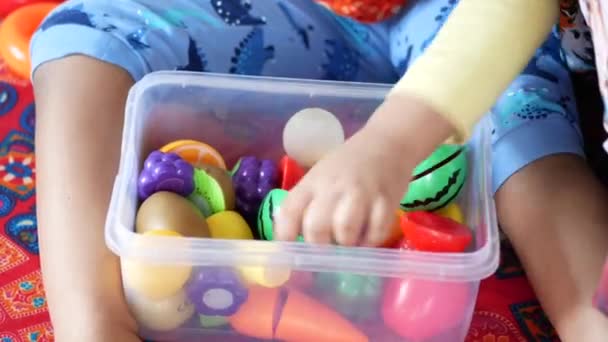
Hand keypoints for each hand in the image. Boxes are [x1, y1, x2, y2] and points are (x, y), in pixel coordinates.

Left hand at [274, 95, 454, 245]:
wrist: (386, 143)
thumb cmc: (347, 165)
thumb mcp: (318, 178)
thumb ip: (305, 204)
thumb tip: (290, 238)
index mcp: (311, 183)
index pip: (288, 213)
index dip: (284, 237)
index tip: (290, 253)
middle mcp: (333, 188)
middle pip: (316, 228)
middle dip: (319, 246)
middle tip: (326, 250)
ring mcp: (361, 194)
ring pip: (345, 231)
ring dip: (346, 244)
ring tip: (349, 243)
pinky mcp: (386, 201)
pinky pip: (376, 233)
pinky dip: (371, 242)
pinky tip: (368, 236)